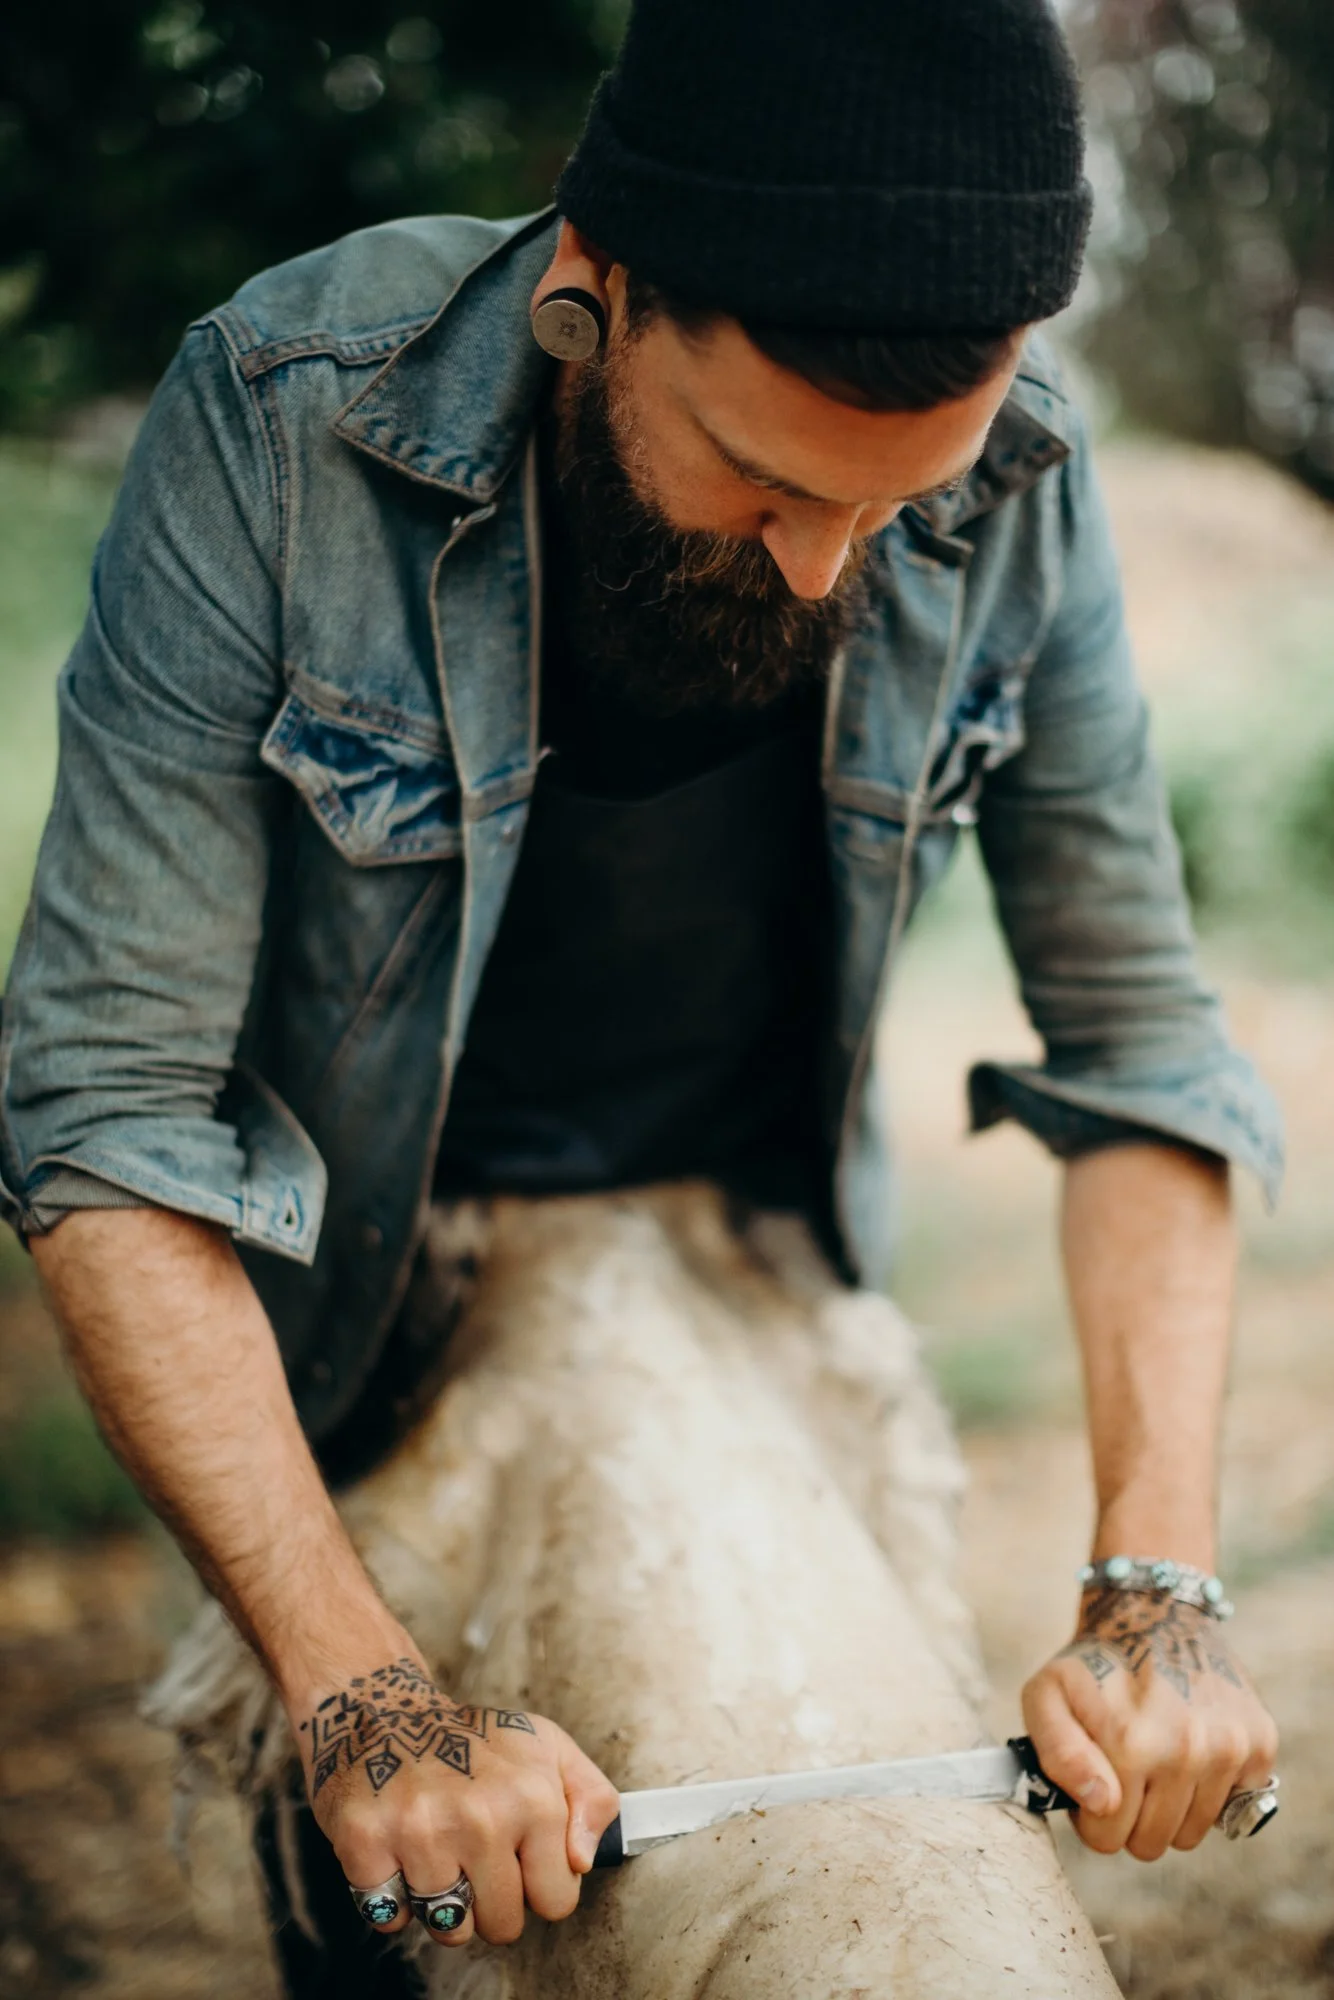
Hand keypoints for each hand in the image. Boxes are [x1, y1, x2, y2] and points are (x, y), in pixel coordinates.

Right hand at [291, 1652, 619, 1946]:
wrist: (383, 1709)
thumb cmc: (472, 1740)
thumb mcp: (548, 1748)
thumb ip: (592, 1800)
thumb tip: (582, 1861)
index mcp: (532, 1797)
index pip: (556, 1902)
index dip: (537, 1884)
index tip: (517, 1855)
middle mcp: (480, 1817)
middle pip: (503, 1926)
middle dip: (491, 1901)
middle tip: (473, 1854)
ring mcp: (420, 1832)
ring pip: (449, 1929)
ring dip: (443, 1902)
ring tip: (437, 1852)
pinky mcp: (366, 1842)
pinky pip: (391, 1918)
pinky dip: (394, 1897)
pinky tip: (398, 1852)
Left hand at [1022, 1587, 1278, 1859]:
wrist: (1155, 1613)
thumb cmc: (1093, 1664)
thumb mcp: (1046, 1696)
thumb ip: (1058, 1756)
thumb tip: (1102, 1804)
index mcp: (1131, 1744)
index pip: (1109, 1839)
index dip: (1093, 1817)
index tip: (1094, 1782)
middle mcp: (1187, 1750)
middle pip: (1154, 1843)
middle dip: (1132, 1817)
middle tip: (1125, 1771)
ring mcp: (1229, 1748)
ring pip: (1193, 1833)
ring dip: (1171, 1807)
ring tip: (1156, 1758)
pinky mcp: (1260, 1743)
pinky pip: (1231, 1807)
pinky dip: (1210, 1789)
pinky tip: (1192, 1748)